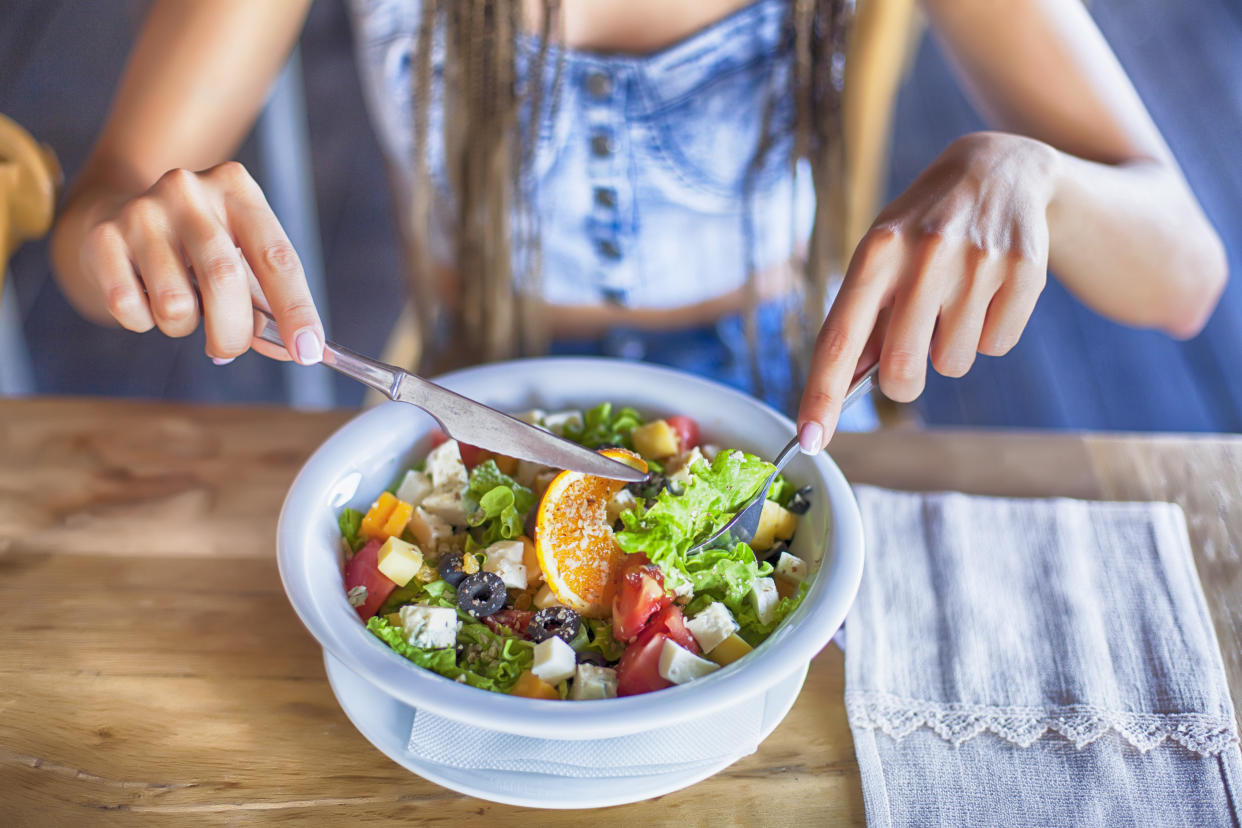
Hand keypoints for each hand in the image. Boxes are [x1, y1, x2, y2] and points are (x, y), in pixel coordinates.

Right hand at [77, 162, 322, 363]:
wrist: (118, 212)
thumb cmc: (197, 245)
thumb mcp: (240, 256)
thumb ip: (266, 301)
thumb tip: (290, 349)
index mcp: (237, 190)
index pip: (278, 258)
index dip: (296, 310)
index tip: (308, 351)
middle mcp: (189, 191)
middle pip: (224, 279)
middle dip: (234, 332)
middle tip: (229, 348)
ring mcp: (142, 211)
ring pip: (175, 304)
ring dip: (183, 327)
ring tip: (179, 307)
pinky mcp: (103, 237)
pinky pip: (130, 308)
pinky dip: (143, 322)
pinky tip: (144, 298)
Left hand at [796, 131, 1060, 450]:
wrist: (1002, 169)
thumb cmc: (924, 227)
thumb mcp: (883, 254)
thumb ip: (864, 316)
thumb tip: (843, 387)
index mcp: (876, 251)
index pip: (839, 338)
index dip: (821, 396)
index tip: (807, 441)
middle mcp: (925, 254)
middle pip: (903, 370)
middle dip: (903, 384)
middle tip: (909, 360)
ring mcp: (978, 261)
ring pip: (953, 364)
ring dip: (950, 350)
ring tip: (955, 302)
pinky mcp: (1024, 270)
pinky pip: (997, 346)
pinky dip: (990, 333)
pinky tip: (988, 293)